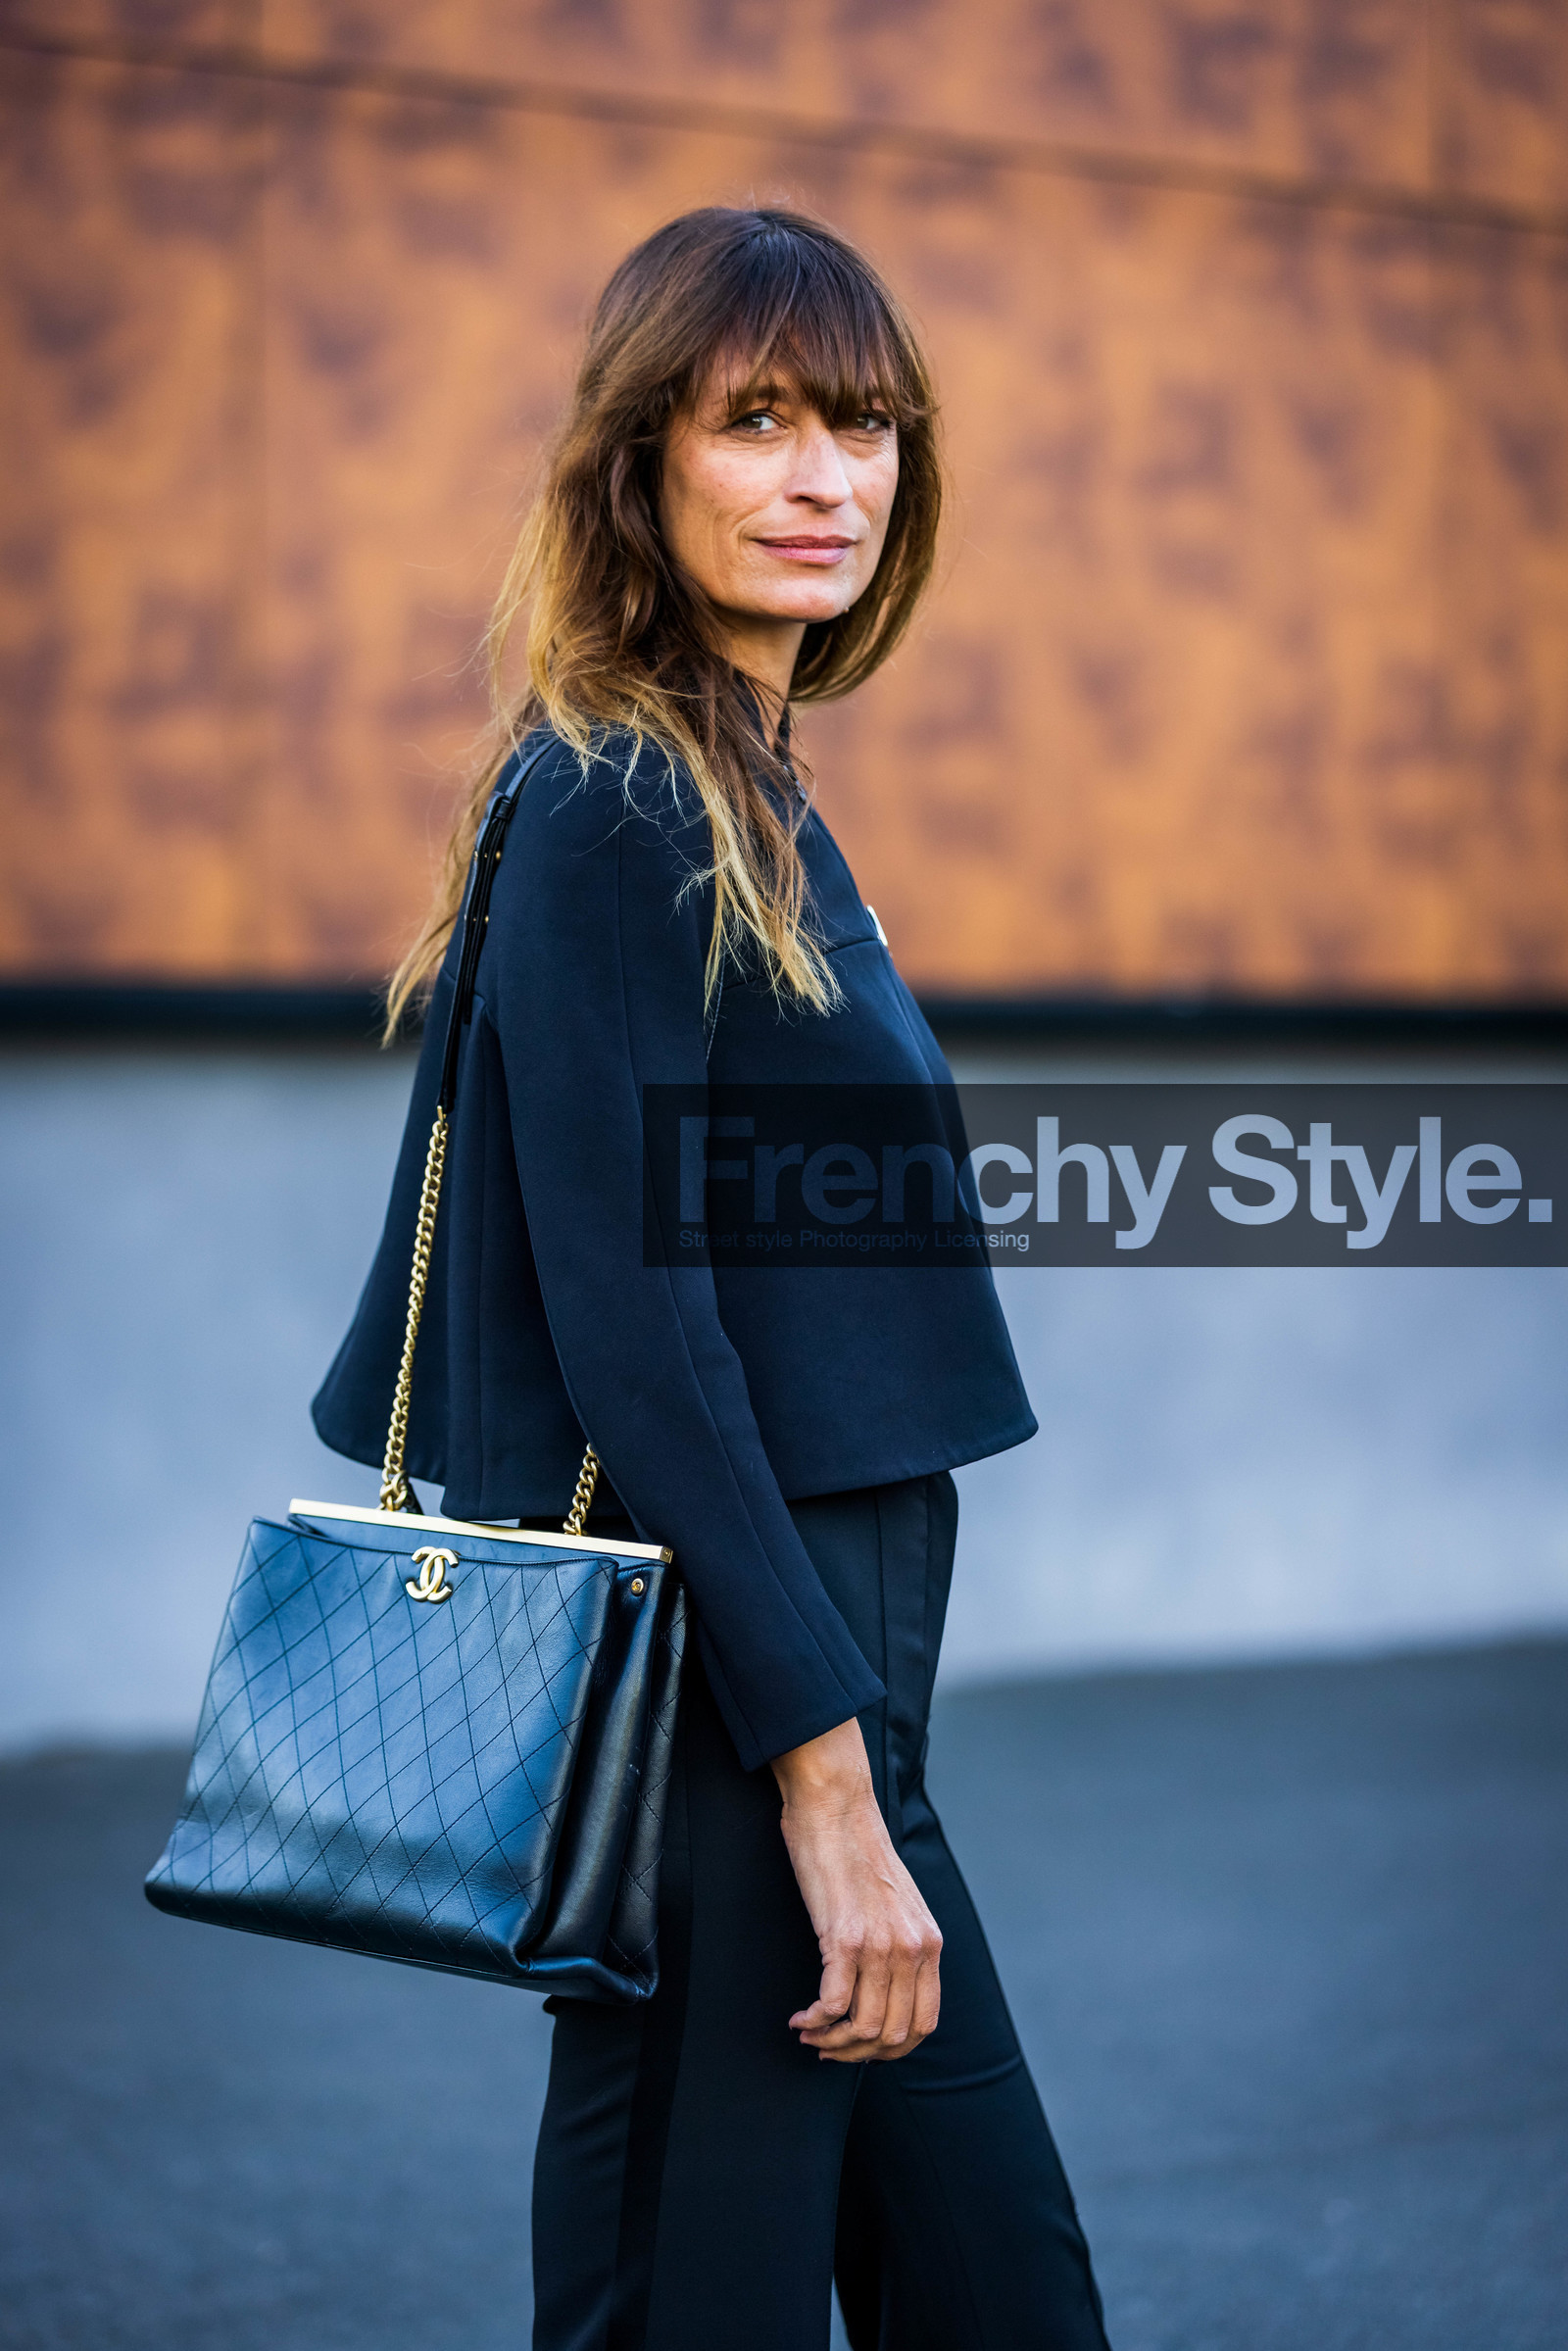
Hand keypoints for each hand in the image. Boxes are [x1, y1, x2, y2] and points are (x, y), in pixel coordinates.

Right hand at [771, 1717, 941, 2061]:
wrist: (836, 1805)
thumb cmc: (856, 1850)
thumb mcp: (899, 1903)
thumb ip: (901, 1943)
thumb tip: (883, 1989)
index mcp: (930, 1942)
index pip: (924, 2023)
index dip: (890, 2050)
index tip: (859, 2047)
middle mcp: (913, 1948)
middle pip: (894, 2035)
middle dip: (857, 2054)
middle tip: (827, 2047)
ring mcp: (881, 1944)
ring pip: (864, 2028)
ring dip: (832, 2042)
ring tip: (808, 2033)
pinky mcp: (845, 1937)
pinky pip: (833, 2004)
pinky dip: (814, 2021)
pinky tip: (799, 2018)